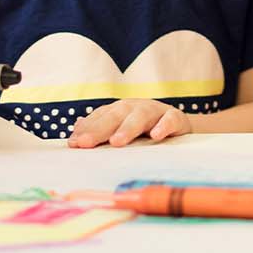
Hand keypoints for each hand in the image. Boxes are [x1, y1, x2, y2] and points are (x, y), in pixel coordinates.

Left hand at [69, 99, 191, 147]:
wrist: (178, 124)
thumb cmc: (144, 129)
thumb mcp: (121, 130)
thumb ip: (99, 132)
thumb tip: (73, 136)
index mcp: (119, 110)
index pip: (100, 118)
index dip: (87, 129)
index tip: (74, 144)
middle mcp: (135, 108)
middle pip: (116, 115)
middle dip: (100, 129)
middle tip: (86, 143)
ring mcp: (155, 111)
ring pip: (140, 117)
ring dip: (128, 128)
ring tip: (117, 142)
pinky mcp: (175, 118)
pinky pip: (170, 120)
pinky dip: (163, 126)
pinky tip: (156, 136)